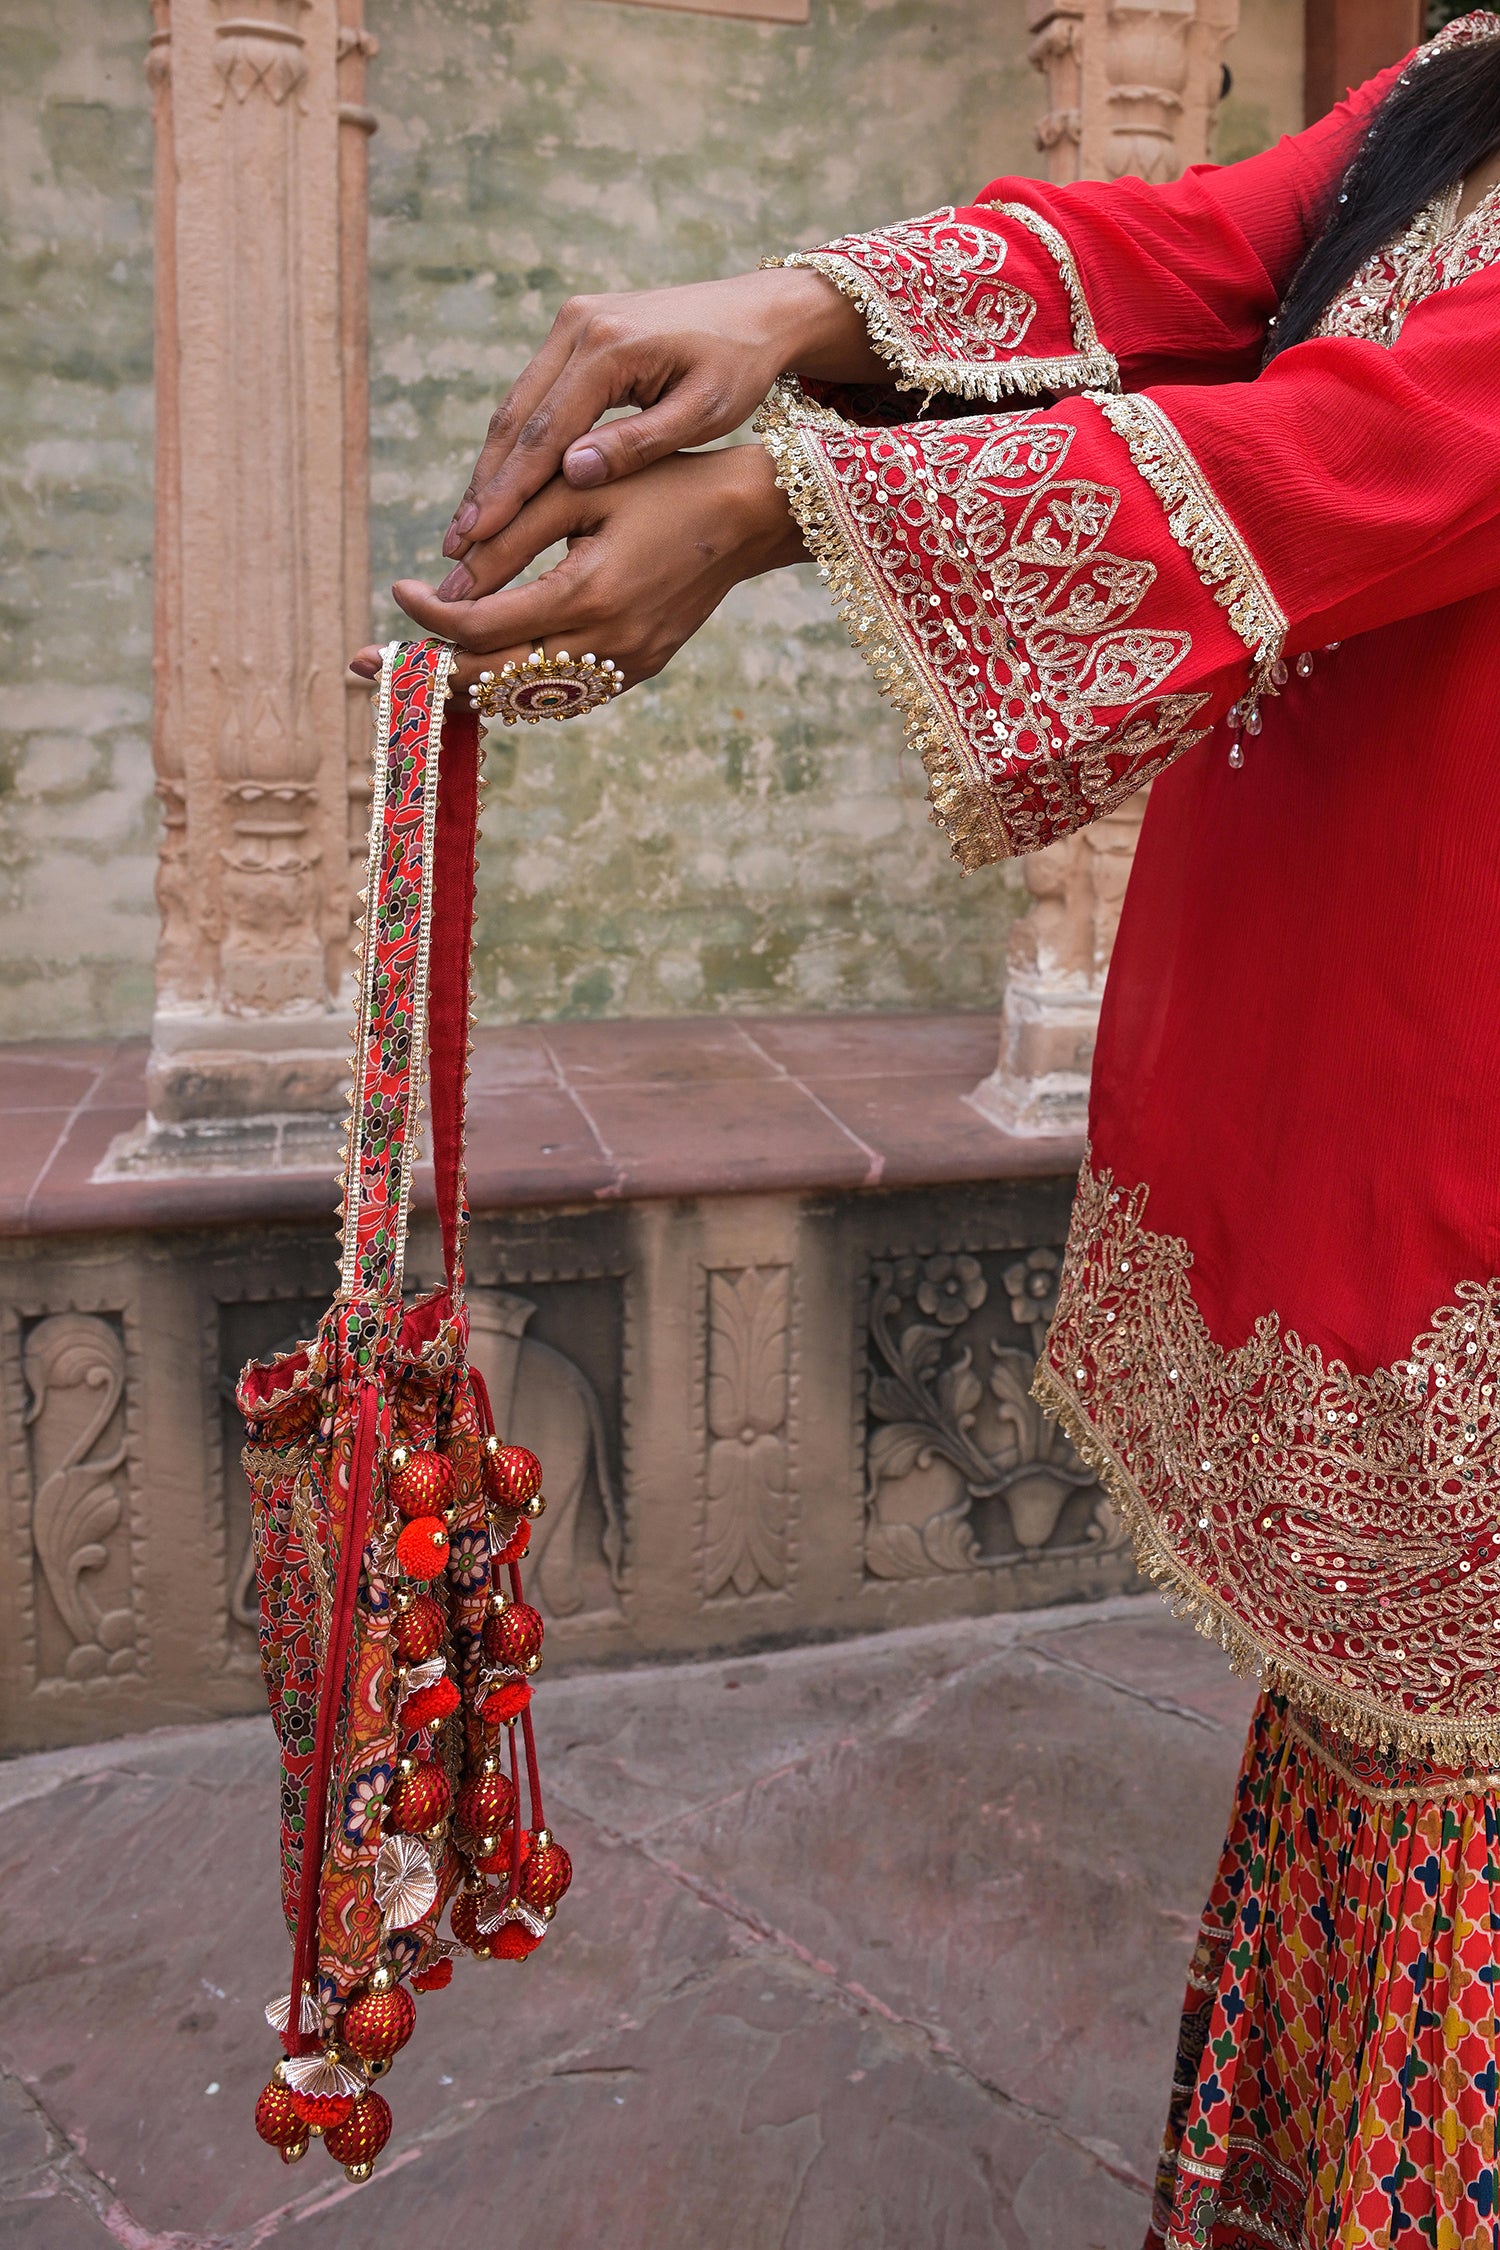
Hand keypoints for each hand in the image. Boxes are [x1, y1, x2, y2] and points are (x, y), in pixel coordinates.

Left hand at [349, 444, 805, 694]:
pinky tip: (479, 670)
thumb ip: (510, 535)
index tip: (396, 589)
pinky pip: (560, 695)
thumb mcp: (578, 490)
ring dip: (465, 688)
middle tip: (366, 664)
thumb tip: (444, 583)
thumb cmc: (660, 485)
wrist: (745, 518)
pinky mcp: (637, 671)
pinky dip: (514, 686)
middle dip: (423, 673)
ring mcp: (624, 667)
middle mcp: (605, 645)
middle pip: (491, 682)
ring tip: (413, 672)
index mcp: (587, 594)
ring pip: (524, 700)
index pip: (480, 626)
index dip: (426, 615)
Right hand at [438, 266, 883, 564]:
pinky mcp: (575, 331)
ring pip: (518, 407)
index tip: (479, 538)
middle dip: (486, 484)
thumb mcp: (702, 413)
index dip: (509, 490)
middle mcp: (579, 325)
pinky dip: (516, 444)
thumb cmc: (739, 368)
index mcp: (610, 346)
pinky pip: (535, 396)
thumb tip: (572, 474)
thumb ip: (639, 443)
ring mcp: (572, 324)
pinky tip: (500, 488)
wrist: (757, 311)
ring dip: (493, 467)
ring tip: (467, 527)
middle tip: (455, 543)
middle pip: (517, 417)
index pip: (546, 430)